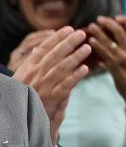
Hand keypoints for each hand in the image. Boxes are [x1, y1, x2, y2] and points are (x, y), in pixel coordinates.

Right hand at [11, 26, 90, 143]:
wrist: (18, 118)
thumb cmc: (23, 95)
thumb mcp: (23, 77)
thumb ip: (33, 64)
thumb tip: (40, 49)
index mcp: (28, 68)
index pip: (43, 48)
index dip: (57, 37)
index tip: (68, 29)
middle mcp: (35, 75)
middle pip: (54, 54)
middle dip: (69, 42)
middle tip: (82, 33)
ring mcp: (43, 86)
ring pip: (61, 67)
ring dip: (76, 56)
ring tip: (87, 48)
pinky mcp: (51, 99)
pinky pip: (65, 85)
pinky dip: (75, 76)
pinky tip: (85, 69)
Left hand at [86, 16, 125, 112]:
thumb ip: (119, 49)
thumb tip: (102, 42)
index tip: (116, 17)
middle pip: (122, 31)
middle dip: (109, 23)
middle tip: (98, 19)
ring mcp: (124, 58)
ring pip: (112, 41)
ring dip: (100, 33)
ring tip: (91, 27)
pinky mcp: (116, 67)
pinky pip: (106, 54)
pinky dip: (98, 46)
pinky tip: (91, 42)